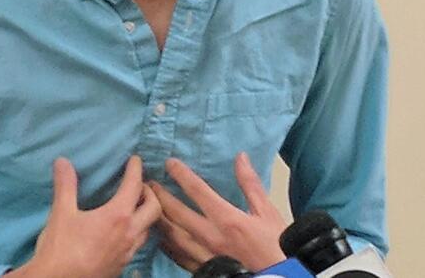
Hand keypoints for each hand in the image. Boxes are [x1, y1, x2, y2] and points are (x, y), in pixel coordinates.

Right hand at [6, 155, 160, 277]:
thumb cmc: (61, 247)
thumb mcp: (61, 213)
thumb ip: (65, 185)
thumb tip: (63, 161)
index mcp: (117, 217)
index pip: (134, 187)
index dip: (135, 170)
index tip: (135, 159)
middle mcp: (130, 234)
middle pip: (154, 209)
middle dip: (149, 193)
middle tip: (138, 184)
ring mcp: (128, 252)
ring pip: (149, 229)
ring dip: (146, 214)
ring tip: (134, 206)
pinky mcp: (123, 265)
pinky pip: (138, 244)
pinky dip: (137, 231)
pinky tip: (124, 231)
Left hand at [151, 152, 287, 272]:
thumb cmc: (276, 247)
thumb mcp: (268, 213)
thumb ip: (251, 185)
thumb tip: (240, 157)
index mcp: (228, 220)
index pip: (198, 191)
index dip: (181, 174)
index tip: (168, 162)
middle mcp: (211, 237)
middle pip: (176, 213)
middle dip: (159, 196)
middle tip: (147, 184)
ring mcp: (204, 255)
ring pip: (171, 235)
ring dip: (158, 218)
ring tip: (148, 205)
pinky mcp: (201, 269)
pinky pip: (176, 255)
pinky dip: (165, 242)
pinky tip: (160, 234)